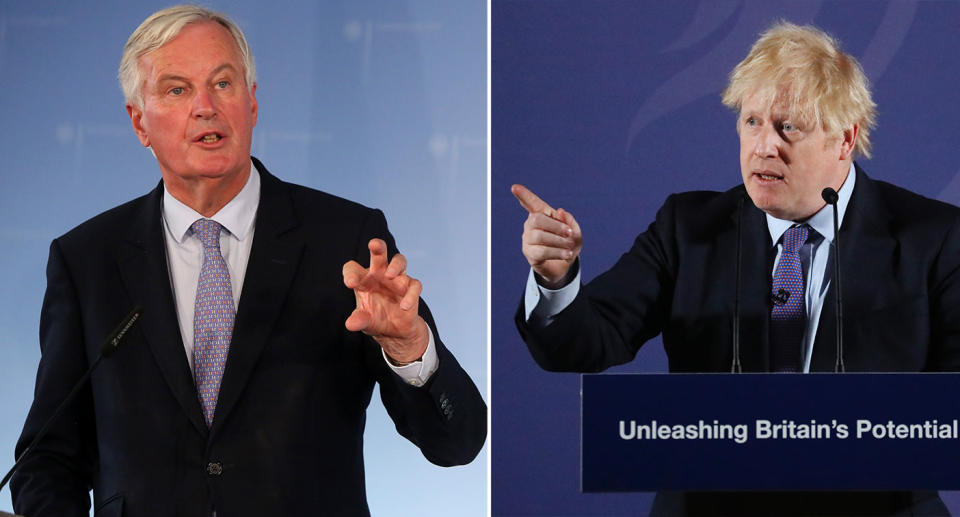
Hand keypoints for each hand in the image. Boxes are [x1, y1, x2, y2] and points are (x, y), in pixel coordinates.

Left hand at [343, 238, 428, 363]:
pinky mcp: (411, 288)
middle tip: (373, 244)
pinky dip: (410, 294)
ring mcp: (397, 279)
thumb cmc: (375, 319)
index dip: (351, 273)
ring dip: (395, 265)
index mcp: (363, 279)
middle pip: (379, 254)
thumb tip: (350, 324)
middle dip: (378, 247)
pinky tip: (404, 306)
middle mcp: (380, 274)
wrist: (395, 330)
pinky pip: (414, 285)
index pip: (353, 269)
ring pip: (400, 261)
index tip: (350, 283)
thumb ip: (359, 320)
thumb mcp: (365, 322)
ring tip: (390, 275)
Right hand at [511, 184, 582, 287]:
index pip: (532, 203)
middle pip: (537, 219)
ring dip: (558, 241)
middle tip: (569, 233)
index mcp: (542, 215)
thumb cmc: (568, 244)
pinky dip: (557, 252)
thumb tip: (560, 211)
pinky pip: (541, 251)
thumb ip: (570, 221)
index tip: (514, 187)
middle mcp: (531, 225)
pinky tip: (567, 254)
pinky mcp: (529, 253)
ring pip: (539, 236)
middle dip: (556, 226)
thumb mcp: (575, 232)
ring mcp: (528, 239)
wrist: (565, 266)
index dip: (524, 195)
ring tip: (569, 247)